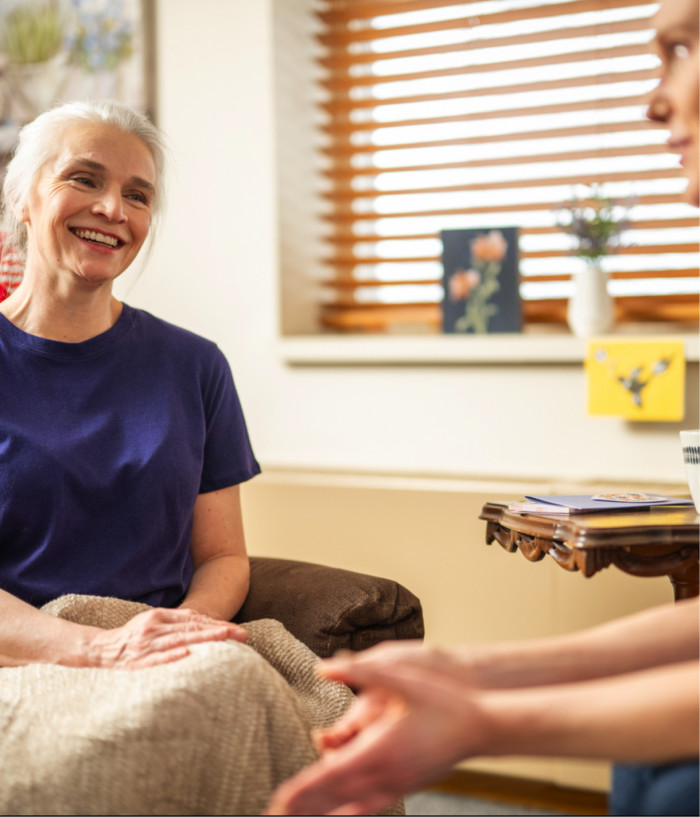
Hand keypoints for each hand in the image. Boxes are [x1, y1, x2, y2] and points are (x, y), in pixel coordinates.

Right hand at [84, 607, 246, 669]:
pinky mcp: (138, 662)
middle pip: (191, 628)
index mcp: (159, 617)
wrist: (100, 650)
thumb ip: (177, 624)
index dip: (216, 623)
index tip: (236, 630)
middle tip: (240, 634)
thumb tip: (207, 626)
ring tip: (224, 638)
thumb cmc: (134, 638)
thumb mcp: (154, 624)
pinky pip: (157, 660)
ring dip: (203, 640)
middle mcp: (154, 627)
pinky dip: (172, 656)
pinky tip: (187, 655)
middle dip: (218, 631)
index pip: (193, 619)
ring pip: (180, 641)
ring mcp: (146, 644)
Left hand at [266, 646, 486, 814]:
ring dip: (322, 812)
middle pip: (335, 798)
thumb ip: (359, 669)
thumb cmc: (443, 700)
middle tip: (275, 813)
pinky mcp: (406, 787)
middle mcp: (386, 774)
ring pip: (351, 807)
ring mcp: (398, 785)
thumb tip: (322, 666)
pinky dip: (348, 814)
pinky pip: (370, 807)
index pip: (332, 775)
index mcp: (380, 748)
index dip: (304, 791)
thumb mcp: (401, 675)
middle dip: (304, 807)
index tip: (281, 801)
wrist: (481, 725)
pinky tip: (339, 815)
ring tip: (296, 815)